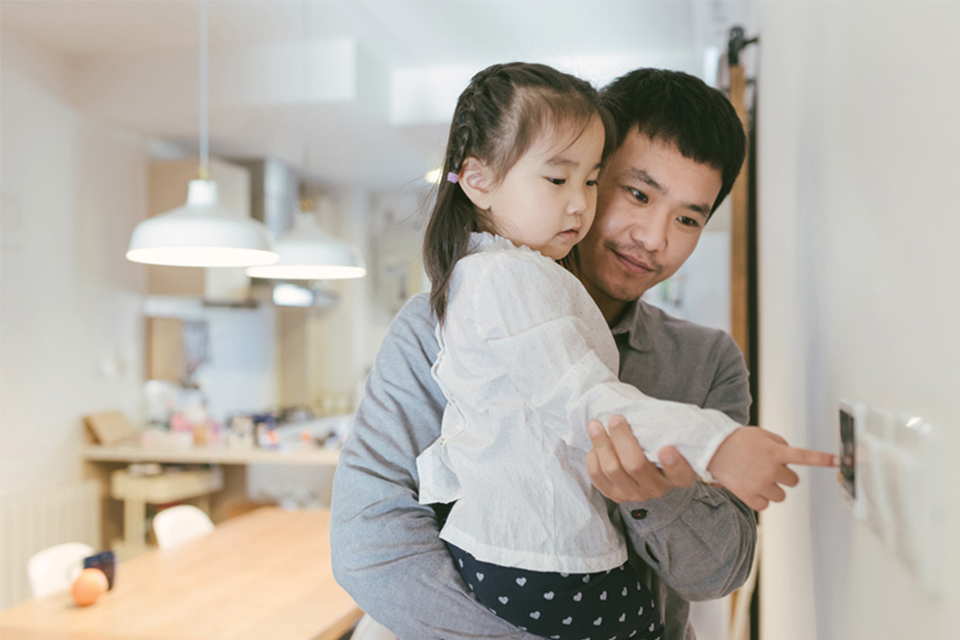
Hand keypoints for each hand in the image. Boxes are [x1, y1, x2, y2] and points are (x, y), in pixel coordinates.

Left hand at [586, 415, 698, 502]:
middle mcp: (657, 487)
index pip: (681, 474)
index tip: (666, 449)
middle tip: (615, 419)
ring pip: (613, 470)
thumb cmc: (655, 444)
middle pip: (636, 465)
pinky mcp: (615, 495)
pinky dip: (593, 458)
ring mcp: (635, 493)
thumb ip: (659, 429)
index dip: (675, 464)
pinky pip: (598, 477)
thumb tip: (639, 408)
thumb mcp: (665, 437)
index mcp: (678, 474)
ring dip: (602, 444)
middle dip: (622, 439)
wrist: (643, 463)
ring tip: (595, 425)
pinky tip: (595, 446)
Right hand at [707, 427, 837, 510]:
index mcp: (776, 452)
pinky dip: (760, 498)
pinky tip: (750, 486)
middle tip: (767, 468)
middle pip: (793, 481)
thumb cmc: (736, 440)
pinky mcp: (749, 495)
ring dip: (772, 488)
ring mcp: (760, 484)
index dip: (824, 460)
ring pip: (780, 495)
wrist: (711, 448)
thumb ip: (780, 445)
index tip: (839, 461)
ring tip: (755, 476)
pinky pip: (765, 505)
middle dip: (783, 476)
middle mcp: (771, 469)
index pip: (805, 457)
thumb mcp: (761, 435)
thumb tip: (788, 458)